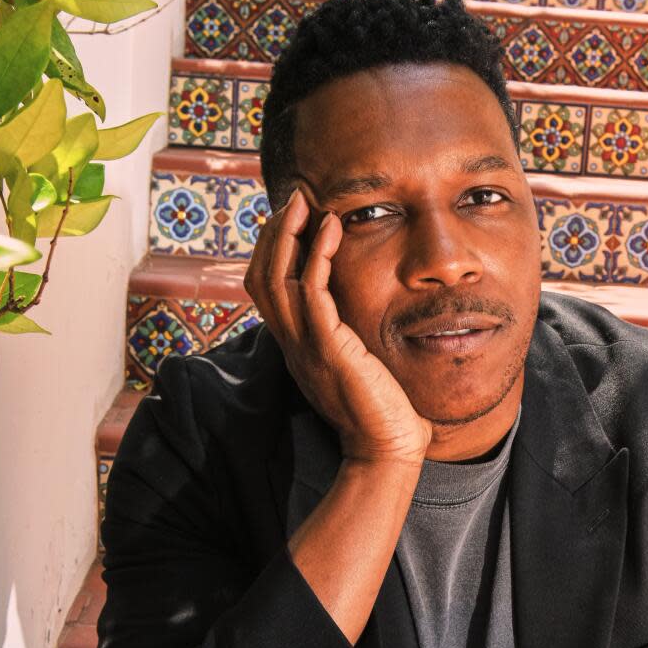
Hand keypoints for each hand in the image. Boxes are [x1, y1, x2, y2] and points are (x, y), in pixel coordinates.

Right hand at [244, 185, 433, 464]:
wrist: (387, 449)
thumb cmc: (382, 413)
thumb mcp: (355, 366)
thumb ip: (346, 339)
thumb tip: (357, 316)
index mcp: (296, 348)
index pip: (266, 290)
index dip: (272, 251)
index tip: (293, 219)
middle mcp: (292, 345)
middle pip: (260, 278)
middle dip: (272, 233)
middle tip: (293, 198)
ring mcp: (305, 347)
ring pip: (275, 279)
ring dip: (287, 234)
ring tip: (304, 202)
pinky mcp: (328, 348)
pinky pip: (310, 291)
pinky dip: (317, 254)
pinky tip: (333, 228)